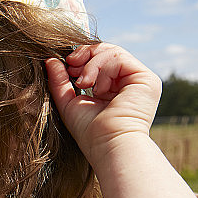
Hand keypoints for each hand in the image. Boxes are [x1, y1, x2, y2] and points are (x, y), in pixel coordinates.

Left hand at [45, 43, 161, 167]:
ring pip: (111, 52)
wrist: (108, 146)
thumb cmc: (90, 133)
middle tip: (71, 66)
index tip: (66, 66)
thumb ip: (60, 81)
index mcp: (114, 89)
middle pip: (106, 52)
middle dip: (85, 55)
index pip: (99, 61)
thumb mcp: (69, 102)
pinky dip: (101, 66)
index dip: (82, 58)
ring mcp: (139, 81)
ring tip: (83, 83)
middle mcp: (129, 83)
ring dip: (91, 64)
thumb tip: (51, 60)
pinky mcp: (146, 79)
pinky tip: (95, 87)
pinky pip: (119, 57)